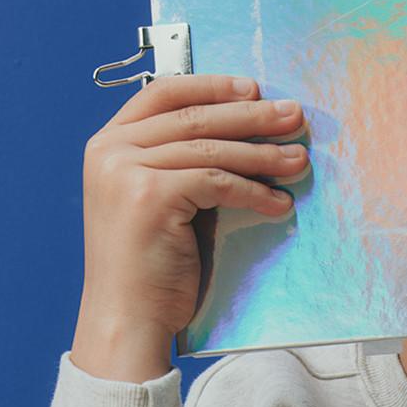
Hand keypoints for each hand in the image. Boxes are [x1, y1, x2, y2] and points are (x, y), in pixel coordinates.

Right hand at [71, 75, 309, 381]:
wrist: (125, 320)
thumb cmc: (147, 270)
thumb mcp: (156, 201)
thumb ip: (176, 163)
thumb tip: (240, 135)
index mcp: (107, 144)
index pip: (164, 93)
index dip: (212, 86)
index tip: (254, 88)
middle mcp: (110, 150)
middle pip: (194, 117)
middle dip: (251, 115)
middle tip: (294, 116)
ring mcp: (126, 170)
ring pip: (210, 149)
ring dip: (262, 153)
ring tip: (298, 159)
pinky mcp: (149, 195)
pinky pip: (217, 182)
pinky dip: (253, 191)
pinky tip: (278, 202)